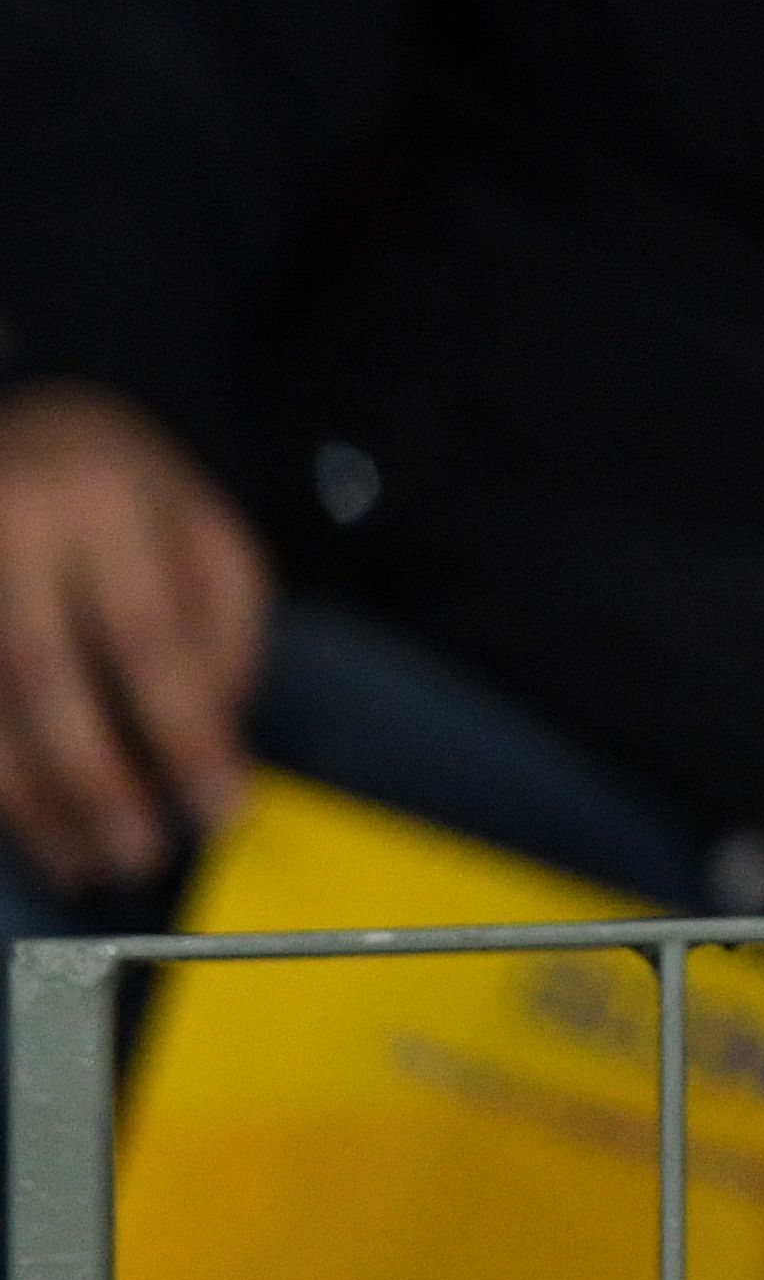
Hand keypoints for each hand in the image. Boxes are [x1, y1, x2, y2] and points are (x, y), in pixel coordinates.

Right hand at [0, 384, 269, 888]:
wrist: (31, 418)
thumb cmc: (132, 494)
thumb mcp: (208, 535)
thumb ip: (225, 632)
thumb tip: (217, 743)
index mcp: (103, 501)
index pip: (150, 637)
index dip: (186, 733)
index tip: (221, 809)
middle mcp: (8, 526)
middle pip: (43, 679)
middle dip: (93, 782)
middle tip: (137, 856)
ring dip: (27, 801)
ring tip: (79, 861)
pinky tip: (19, 820)